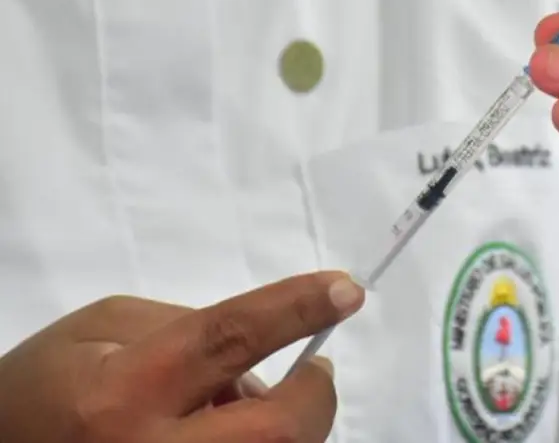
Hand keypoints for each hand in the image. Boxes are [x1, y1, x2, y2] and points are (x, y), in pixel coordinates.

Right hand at [0, 272, 364, 441]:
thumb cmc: (49, 386)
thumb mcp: (101, 329)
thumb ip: (189, 326)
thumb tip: (264, 352)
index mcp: (121, 392)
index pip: (228, 339)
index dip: (295, 309)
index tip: (347, 291)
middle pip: (275, 433)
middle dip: (314, 398)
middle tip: (314, 372)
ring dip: (285, 429)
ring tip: (244, 408)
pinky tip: (228, 433)